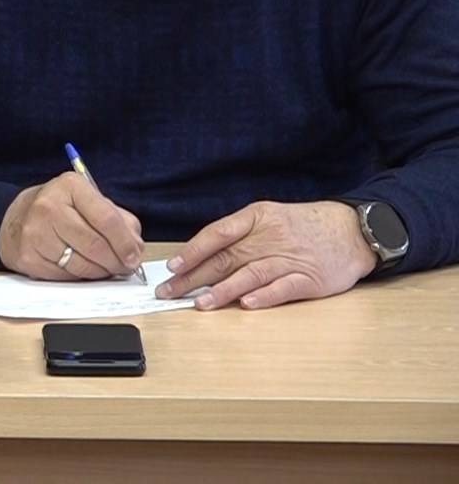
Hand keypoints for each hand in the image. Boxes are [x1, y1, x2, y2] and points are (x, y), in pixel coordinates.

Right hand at [0, 172, 145, 280]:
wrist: (16, 218)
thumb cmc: (61, 209)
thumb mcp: (89, 201)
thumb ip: (119, 220)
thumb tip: (135, 248)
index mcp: (70, 186)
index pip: (106, 218)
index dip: (125, 242)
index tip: (134, 256)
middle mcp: (48, 207)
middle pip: (95, 245)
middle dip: (116, 262)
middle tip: (124, 267)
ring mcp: (35, 232)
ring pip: (81, 265)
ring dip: (100, 272)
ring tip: (105, 268)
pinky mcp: (28, 256)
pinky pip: (65, 276)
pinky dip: (80, 277)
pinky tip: (82, 268)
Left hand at [155, 201, 375, 309]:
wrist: (354, 229)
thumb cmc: (304, 226)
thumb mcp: (268, 217)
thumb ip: (238, 235)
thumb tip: (200, 256)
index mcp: (257, 218)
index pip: (217, 234)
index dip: (193, 251)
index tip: (172, 267)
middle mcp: (271, 237)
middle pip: (226, 258)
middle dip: (194, 276)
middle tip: (170, 292)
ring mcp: (291, 259)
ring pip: (251, 274)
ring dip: (223, 290)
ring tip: (200, 303)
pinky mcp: (310, 279)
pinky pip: (284, 288)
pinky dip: (264, 296)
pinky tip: (245, 304)